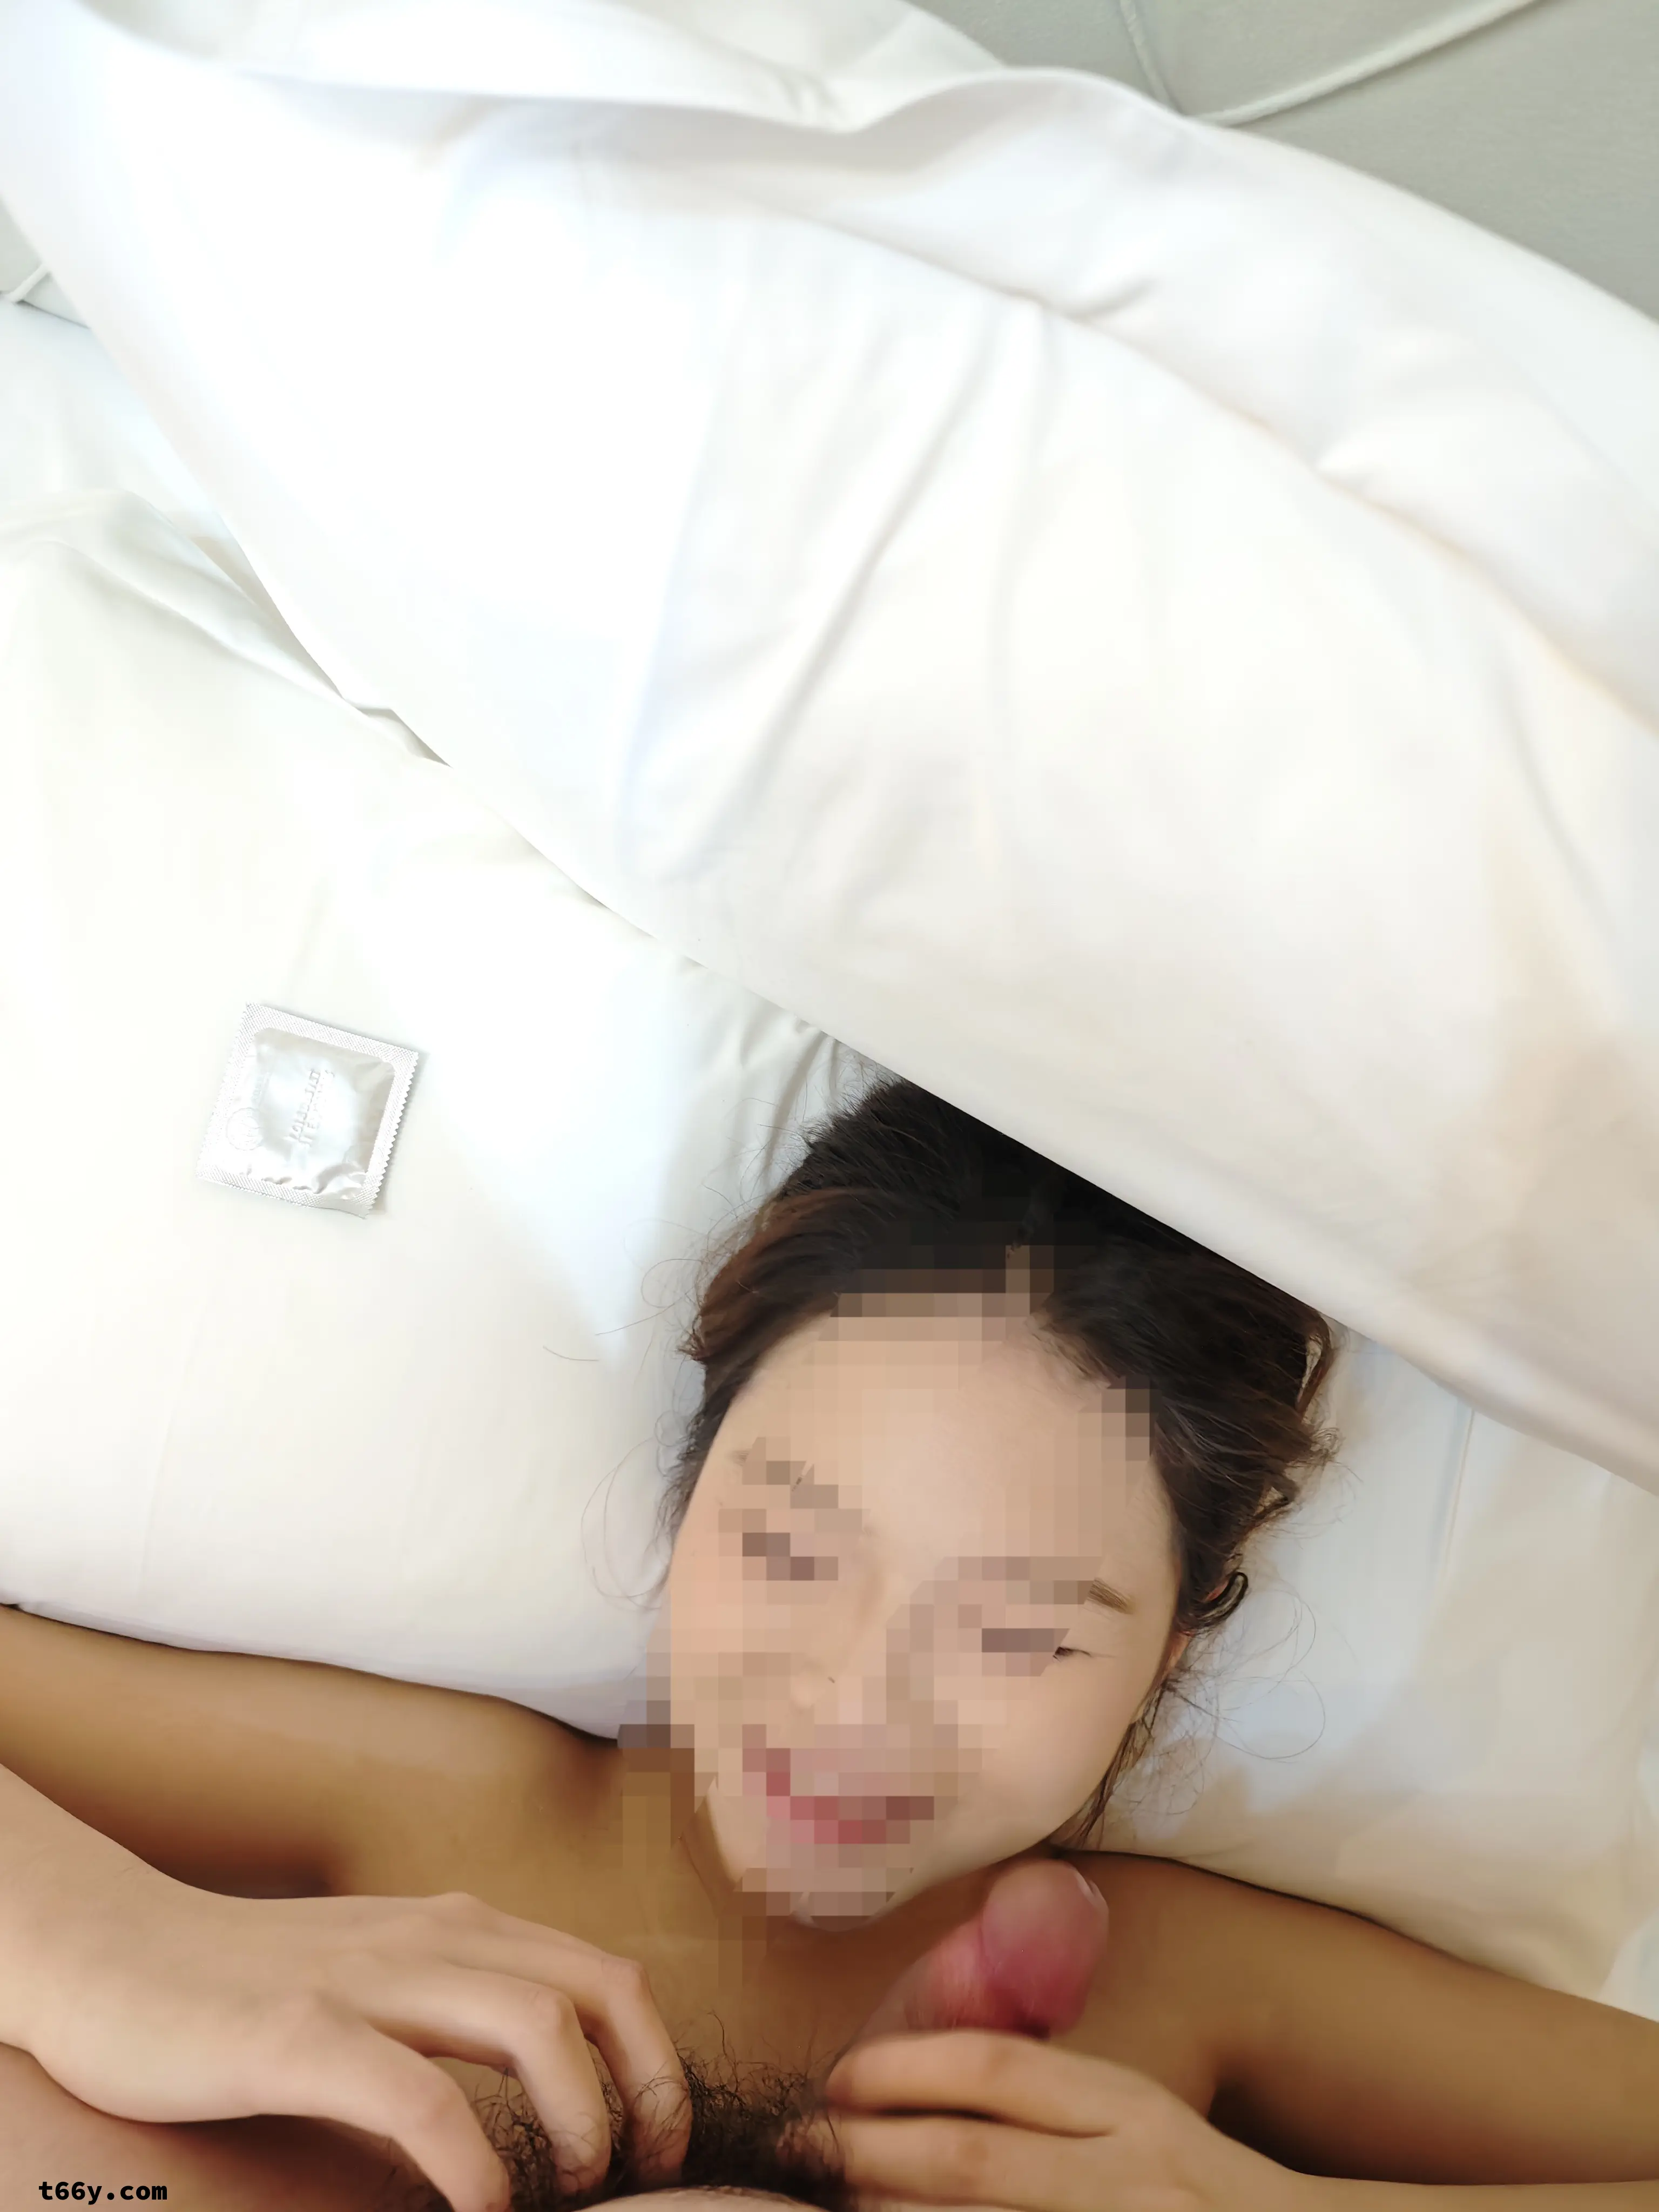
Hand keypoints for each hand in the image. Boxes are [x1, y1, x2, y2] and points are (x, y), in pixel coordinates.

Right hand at [15, 1851, 687, 2211]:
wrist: (112, 1953)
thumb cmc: (250, 1983)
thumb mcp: (382, 1974)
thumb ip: (457, 2002)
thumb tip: (553, 2076)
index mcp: (459, 1926)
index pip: (606, 1976)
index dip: (657, 2062)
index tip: (656, 2142)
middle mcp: (430, 1937)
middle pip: (597, 1994)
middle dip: (644, 2092)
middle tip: (631, 2176)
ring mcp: (365, 1980)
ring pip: (533, 2026)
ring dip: (578, 2119)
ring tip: (562, 2191)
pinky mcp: (296, 2034)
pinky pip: (418, 2096)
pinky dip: (470, 2162)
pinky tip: (475, 2209)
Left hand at [822, 2030, 1308, 2211]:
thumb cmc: (1197, 2186)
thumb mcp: (1138, 2120)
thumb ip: (1052, 2099)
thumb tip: (925, 2077)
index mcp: (1133, 2107)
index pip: (999, 2069)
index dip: (905, 2069)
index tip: (837, 2078)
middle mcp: (1132, 2173)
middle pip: (974, 2157)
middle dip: (872, 2150)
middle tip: (802, 2145)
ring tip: (832, 2202)